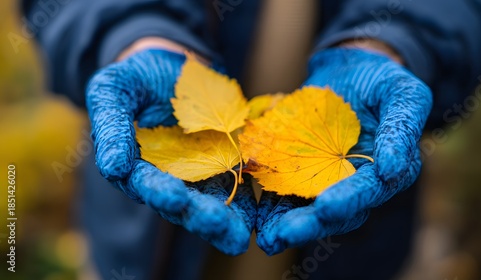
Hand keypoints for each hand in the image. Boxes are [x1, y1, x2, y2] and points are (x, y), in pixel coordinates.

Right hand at [86, 47, 255, 254]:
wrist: (174, 66)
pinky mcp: (228, 163)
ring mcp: (202, 174)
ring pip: (214, 203)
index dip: (159, 191)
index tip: (174, 198)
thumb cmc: (136, 79)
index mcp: (138, 167)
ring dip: (226, 221)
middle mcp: (170, 178)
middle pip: (184, 204)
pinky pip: (240, 185)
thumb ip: (110, 127)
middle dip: (199, 216)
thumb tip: (113, 167)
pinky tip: (260, 219)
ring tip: (239, 237)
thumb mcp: (112, 92)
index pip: (147, 184)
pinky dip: (249, 203)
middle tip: (215, 223)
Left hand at [256, 46, 431, 254]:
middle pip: (334, 212)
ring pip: (306, 208)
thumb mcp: (403, 94)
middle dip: (310, 224)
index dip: (349, 199)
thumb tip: (394, 168)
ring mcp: (324, 179)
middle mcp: (354, 183)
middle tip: (286, 235)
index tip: (326, 208)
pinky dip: (270, 206)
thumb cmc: (381, 81)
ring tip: (268, 239)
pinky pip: (283, 191)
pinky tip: (256, 220)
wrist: (348, 72)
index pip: (367, 190)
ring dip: (285, 224)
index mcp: (386, 172)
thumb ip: (401, 128)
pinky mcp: (298, 170)